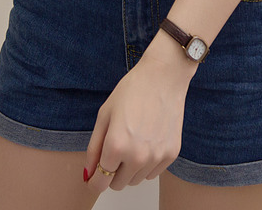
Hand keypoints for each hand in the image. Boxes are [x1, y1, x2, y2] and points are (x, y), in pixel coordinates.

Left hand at [83, 49, 192, 193]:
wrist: (164, 76)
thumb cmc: (133, 89)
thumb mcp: (105, 115)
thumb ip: (94, 148)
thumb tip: (89, 173)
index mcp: (116, 146)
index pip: (100, 183)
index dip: (94, 181)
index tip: (94, 178)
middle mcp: (137, 156)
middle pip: (118, 185)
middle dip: (113, 172)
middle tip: (116, 149)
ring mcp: (156, 157)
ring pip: (136, 180)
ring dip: (131, 168)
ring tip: (133, 141)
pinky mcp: (171, 154)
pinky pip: (153, 173)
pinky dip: (147, 164)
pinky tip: (147, 141)